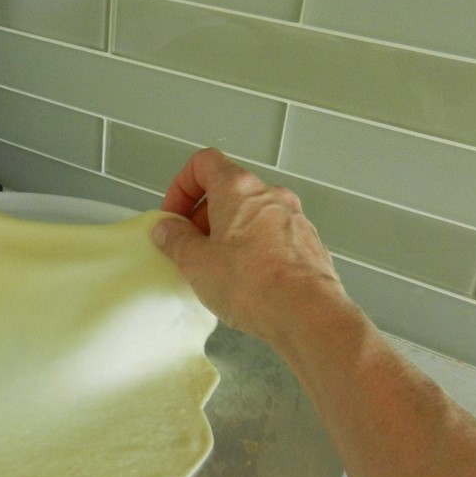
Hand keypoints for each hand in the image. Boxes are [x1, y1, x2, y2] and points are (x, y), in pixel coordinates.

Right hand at [151, 148, 346, 345]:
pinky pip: (271, 235)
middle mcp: (270, 194)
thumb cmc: (252, 284)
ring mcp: (293, 217)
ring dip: (228, 233)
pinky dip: (253, 248)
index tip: (173, 216)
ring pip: (251, 214)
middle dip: (202, 216)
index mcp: (238, 189)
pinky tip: (246, 280)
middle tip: (189, 248)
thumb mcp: (196, 263)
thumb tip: (168, 229)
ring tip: (217, 268)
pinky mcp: (307, 242)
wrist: (307, 313)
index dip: (181, 186)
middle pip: (228, 190)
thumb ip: (177, 240)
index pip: (203, 163)